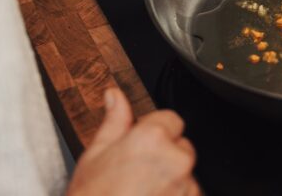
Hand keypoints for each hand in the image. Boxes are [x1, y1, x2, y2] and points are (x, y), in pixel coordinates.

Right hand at [67, 88, 198, 195]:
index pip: (171, 119)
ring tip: (141, 195)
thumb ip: (114, 121)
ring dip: (171, 183)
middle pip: (182, 148)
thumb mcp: (95, 155)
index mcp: (152, 138)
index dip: (155, 133)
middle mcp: (175, 160)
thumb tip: (115, 96)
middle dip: (165, 159)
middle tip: (137, 176)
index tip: (142, 147)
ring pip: (186, 176)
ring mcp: (186, 187)